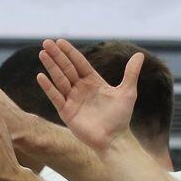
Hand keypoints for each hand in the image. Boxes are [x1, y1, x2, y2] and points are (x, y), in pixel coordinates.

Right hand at [37, 38, 142, 152]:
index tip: (60, 41)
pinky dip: (48, 87)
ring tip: (42, 54)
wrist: (114, 140)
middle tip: (46, 42)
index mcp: (93, 82)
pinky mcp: (67, 112)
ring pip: (60, 80)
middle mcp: (81, 89)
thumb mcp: (127, 92)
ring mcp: (72, 100)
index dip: (70, 52)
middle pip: (67, 68)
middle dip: (57, 56)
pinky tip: (40, 76)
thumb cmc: (121, 117)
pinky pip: (56, 97)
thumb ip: (131, 73)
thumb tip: (140, 55)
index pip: (79, 63)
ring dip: (51, 67)